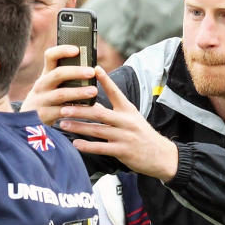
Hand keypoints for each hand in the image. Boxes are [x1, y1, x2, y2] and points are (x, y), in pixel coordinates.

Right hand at [21, 44, 97, 121]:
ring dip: (78, 92)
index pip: (50, 56)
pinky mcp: (44, 115)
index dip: (62, 51)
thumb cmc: (49, 100)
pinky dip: (74, 110)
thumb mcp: (52, 86)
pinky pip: (61, 112)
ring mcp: (41, 100)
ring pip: (61, 94)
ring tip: (94, 91)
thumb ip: (67, 78)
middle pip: (58, 74)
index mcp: (46, 74)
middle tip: (92, 72)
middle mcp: (42, 85)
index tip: (77, 50)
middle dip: (76, 72)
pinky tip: (86, 110)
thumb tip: (94, 70)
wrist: (27, 122)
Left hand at [51, 65, 178, 181]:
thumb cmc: (142, 135)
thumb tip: (92, 102)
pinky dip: (87, 146)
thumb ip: (115, 110)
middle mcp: (126, 121)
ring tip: (63, 124)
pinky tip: (75, 144)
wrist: (161, 156)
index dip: (105, 80)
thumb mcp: (132, 118)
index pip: (115, 92)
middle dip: (80, 110)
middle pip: (100, 113)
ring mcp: (124, 136)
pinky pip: (101, 148)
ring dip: (78, 127)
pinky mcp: (123, 151)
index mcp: (128, 110)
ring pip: (97, 130)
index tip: (94, 68)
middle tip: (63, 106)